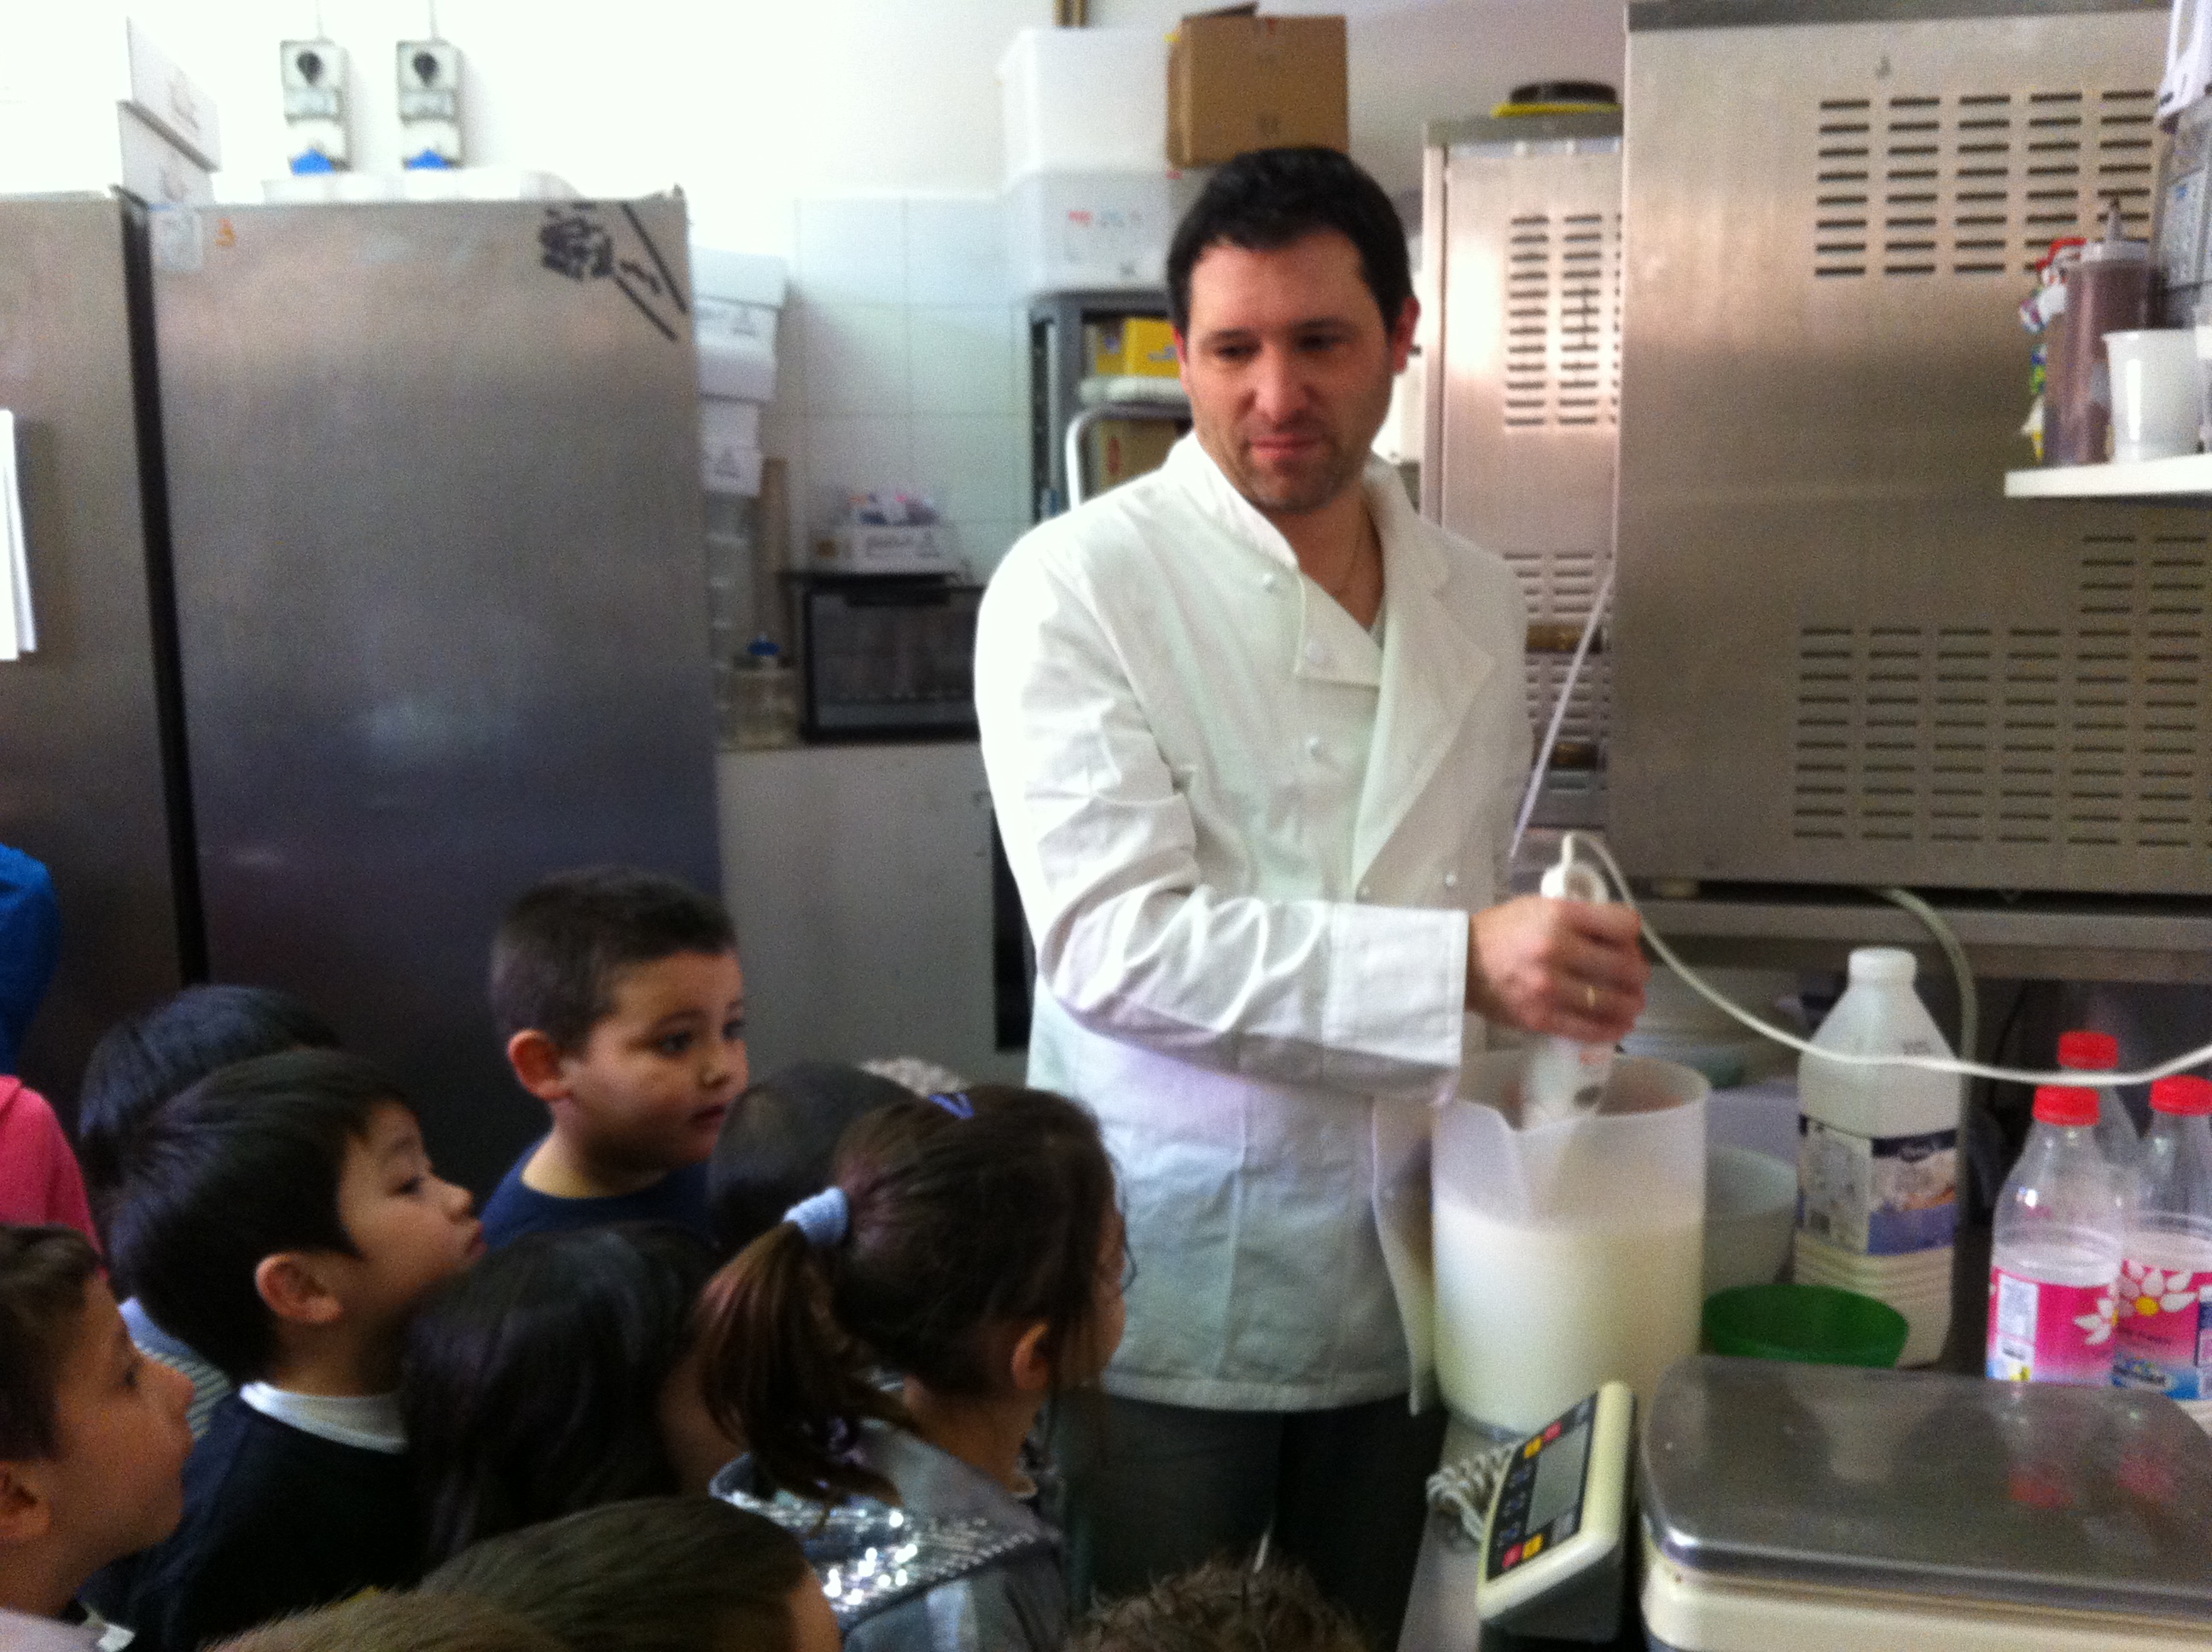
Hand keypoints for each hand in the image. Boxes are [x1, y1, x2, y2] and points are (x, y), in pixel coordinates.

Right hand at [1466, 895, 1647, 1043]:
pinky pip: (1589, 1029)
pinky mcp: (1542, 1018)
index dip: (1632, 933)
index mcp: (1560, 916)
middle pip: (1625, 967)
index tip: (1627, 941)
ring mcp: (1550, 988)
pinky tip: (1619, 1026)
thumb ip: (1578, 917)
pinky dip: (1612, 1029)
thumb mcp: (1539, 907)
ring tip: (1631, 1003)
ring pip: (1613, 1002)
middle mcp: (1558, 950)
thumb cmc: (1501, 931)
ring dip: (1631, 1004)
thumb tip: (1619, 937)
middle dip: (1638, 973)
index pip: (1623, 925)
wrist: (1460, 963)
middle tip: (1634, 976)